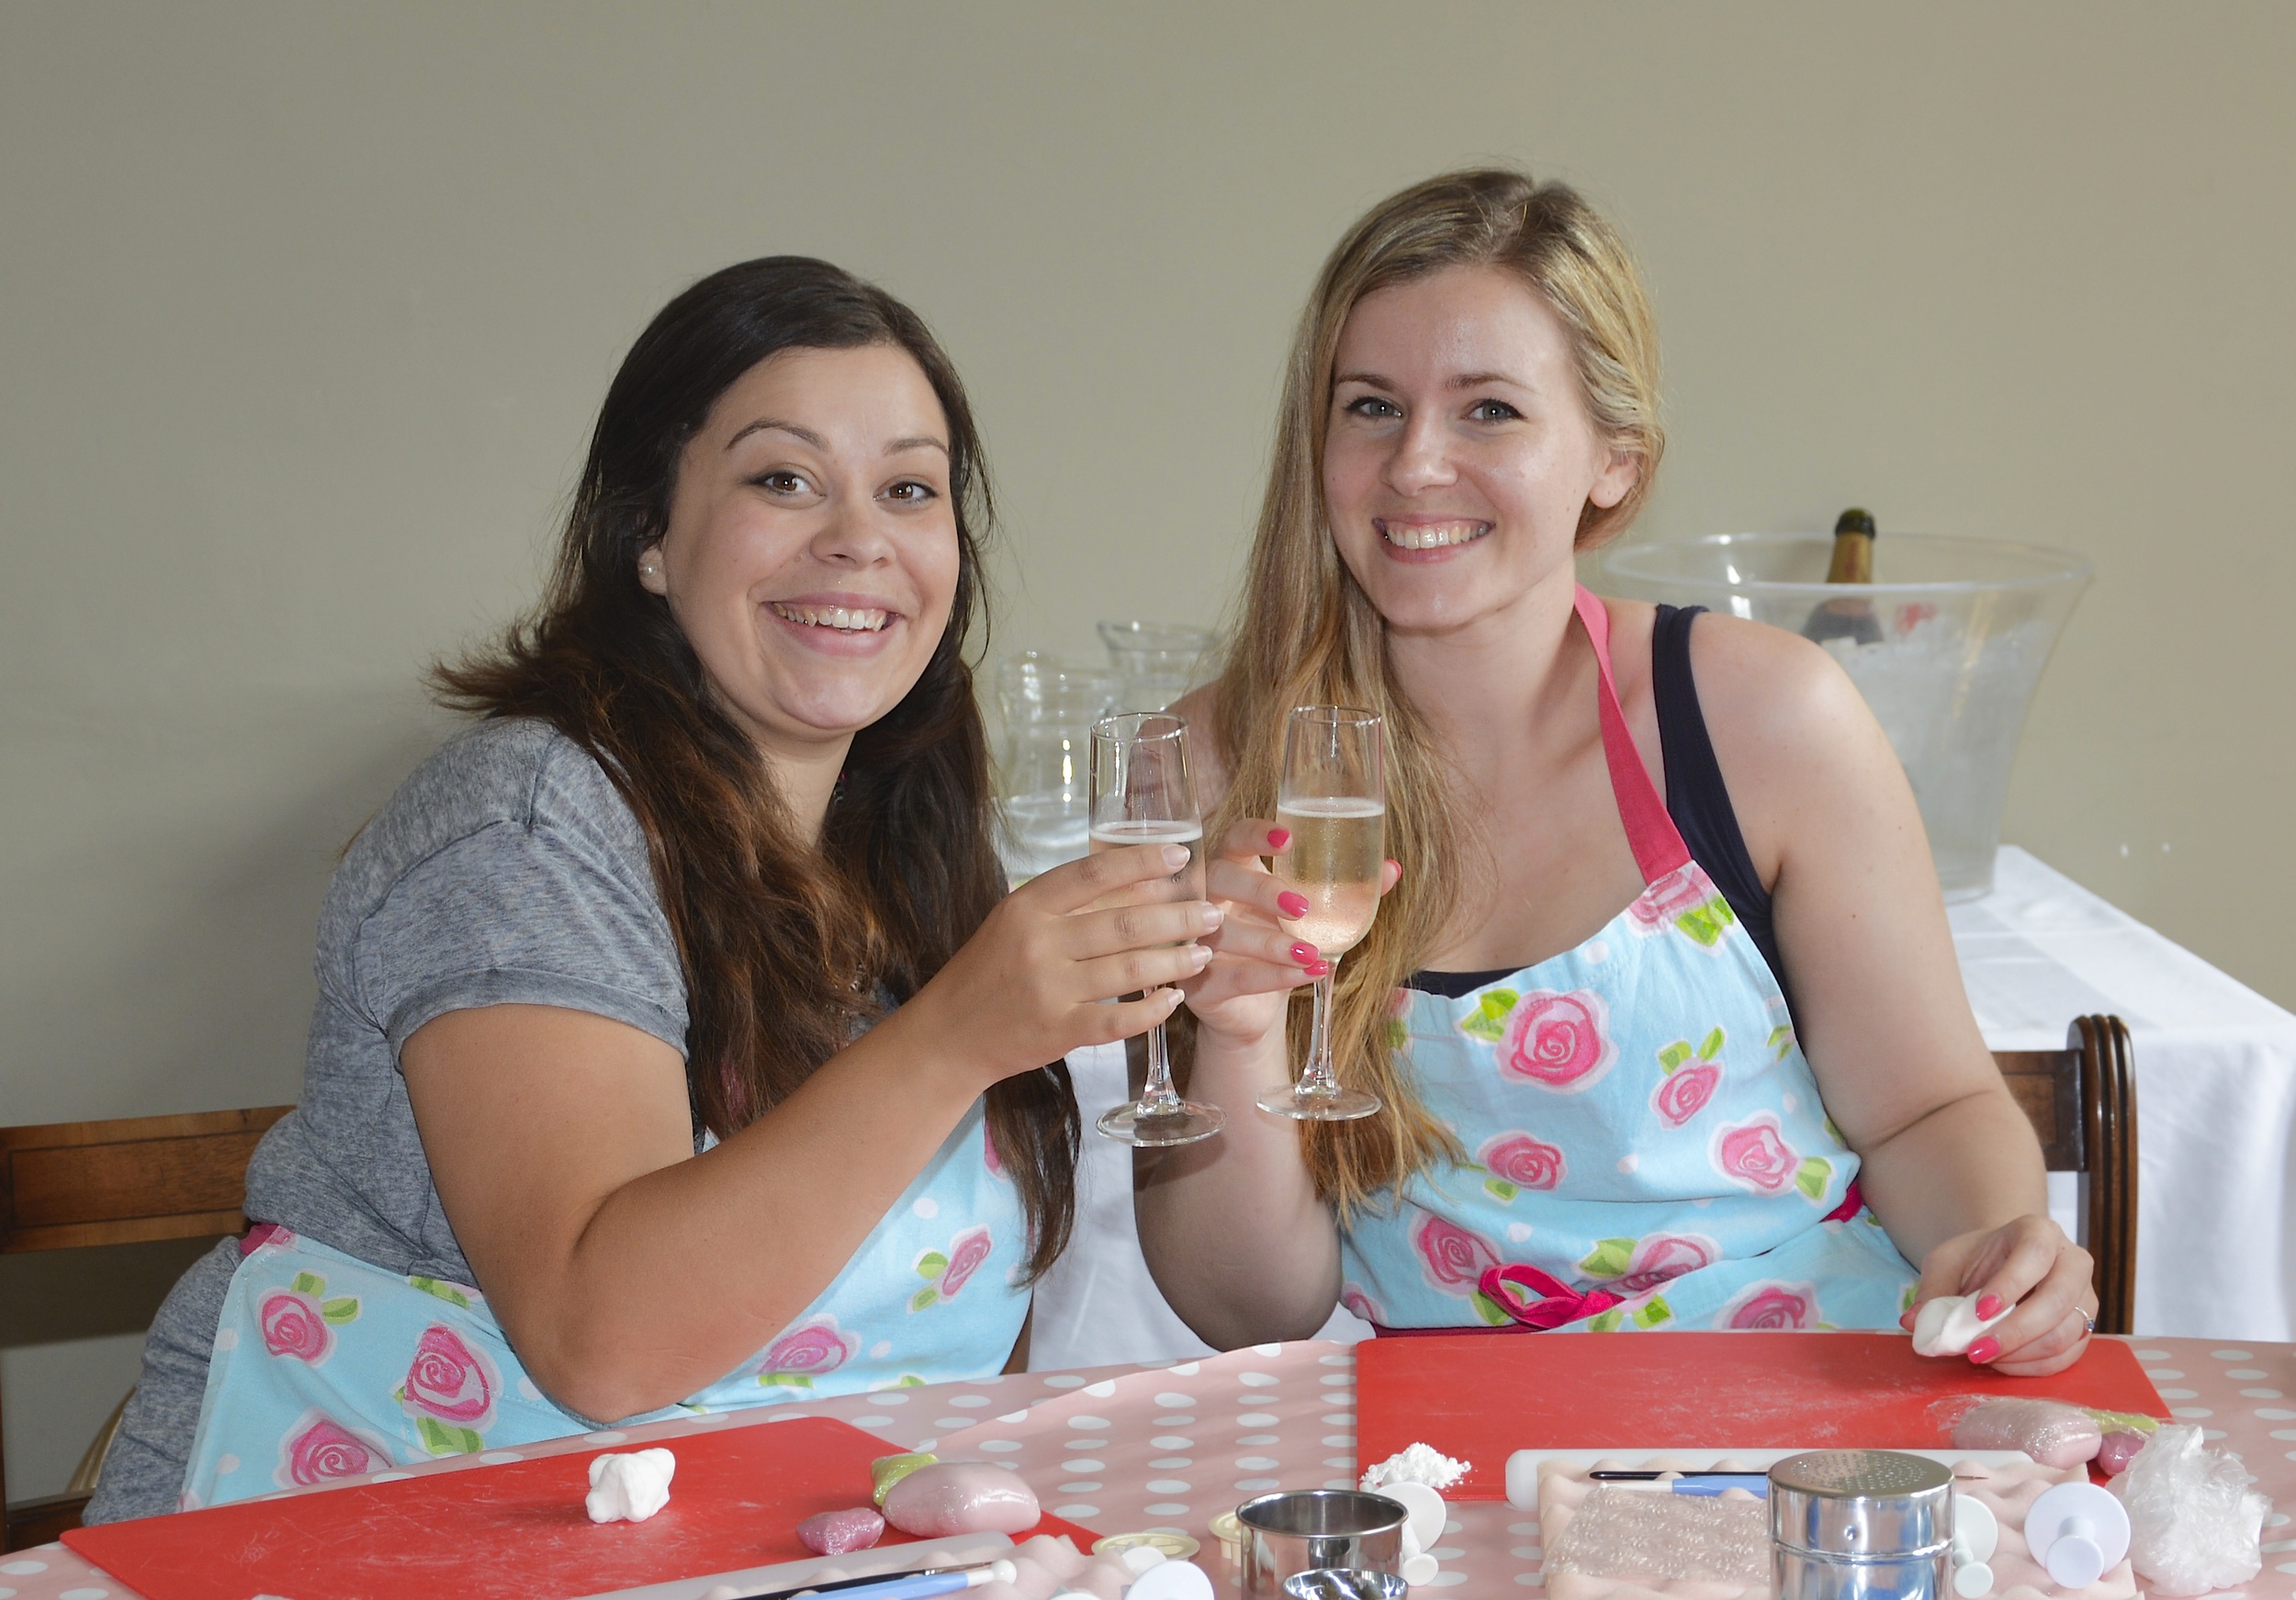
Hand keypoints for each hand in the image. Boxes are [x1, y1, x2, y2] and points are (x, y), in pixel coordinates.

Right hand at [910, 842, 1218, 1086]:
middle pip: (1123, 924)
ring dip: (1174, 961)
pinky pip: (1118, 1020)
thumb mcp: (1015, 922)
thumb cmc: (989, 971)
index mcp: (1027, 906)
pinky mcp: (1058, 1030)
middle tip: (1211, 914)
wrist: (949, 1033)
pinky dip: (1152, 1009)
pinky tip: (1174, 999)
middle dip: (1177, 918)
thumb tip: (1139, 883)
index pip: (1093, 874)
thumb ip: (1066, 904)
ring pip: (1129, 971)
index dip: (1141, 862)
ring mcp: (1049, 989)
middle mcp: (1038, 943)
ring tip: (1203, 952)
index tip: (1181, 856)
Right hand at [1180, 819, 1399, 1045]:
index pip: (1234, 838)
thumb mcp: (1312, 916)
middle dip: (1260, 889)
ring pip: (1223, 933)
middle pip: (1219, 878)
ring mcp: (1197, 941)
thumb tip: (1392, 869)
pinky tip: (1308, 975)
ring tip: (1311, 952)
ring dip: (1269, 942)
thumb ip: (1348, 891)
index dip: (1256, 834)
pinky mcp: (1199, 984)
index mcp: (1234, 870)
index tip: (1289, 839)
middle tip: (1301, 906)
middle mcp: (1209, 900)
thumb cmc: (1278, 945)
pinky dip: (1272, 976)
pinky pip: (1231, 977)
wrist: (1254, 1011)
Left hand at [1901, 1214, 2095, 1375]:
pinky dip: (2030, 1366)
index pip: (2034, 1255)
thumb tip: (1914, 1323)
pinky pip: (2065, 1357)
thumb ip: (1933, 1290)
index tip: (1979, 1311)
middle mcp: (2073, 1262)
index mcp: (2040, 1232)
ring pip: (2065, 1333)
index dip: (2010, 1285)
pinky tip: (2000, 1362)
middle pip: (2058, 1299)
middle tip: (1976, 1350)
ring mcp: (2085, 1298)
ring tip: (1981, 1355)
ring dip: (2020, 1353)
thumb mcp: (1946, 1263)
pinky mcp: (2084, 1331)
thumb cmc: (1976, 1260)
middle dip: (2015, 1331)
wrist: (2000, 1266)